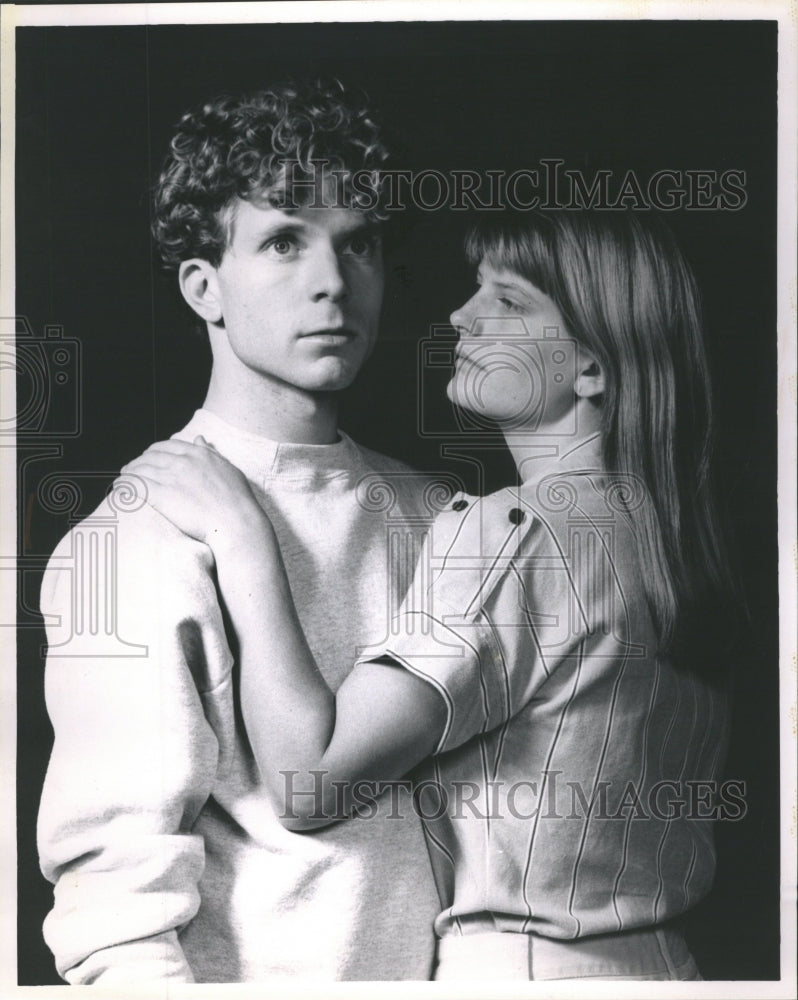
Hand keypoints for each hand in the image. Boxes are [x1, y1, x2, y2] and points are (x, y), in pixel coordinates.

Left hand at [118, 436, 269, 546]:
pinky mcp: (161, 494)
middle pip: (151, 456)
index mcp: (198, 454)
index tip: (149, 458)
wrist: (236, 523)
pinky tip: (119, 489)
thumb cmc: (237, 501)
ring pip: (140, 469)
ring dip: (128, 473)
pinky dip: (124, 484)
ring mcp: (171, 477)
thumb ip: (210, 453)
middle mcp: (182, 461)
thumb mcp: (228, 469)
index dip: (154, 452)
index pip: (168, 446)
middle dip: (138, 462)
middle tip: (131, 470)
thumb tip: (199, 438)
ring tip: (122, 480)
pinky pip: (135, 484)